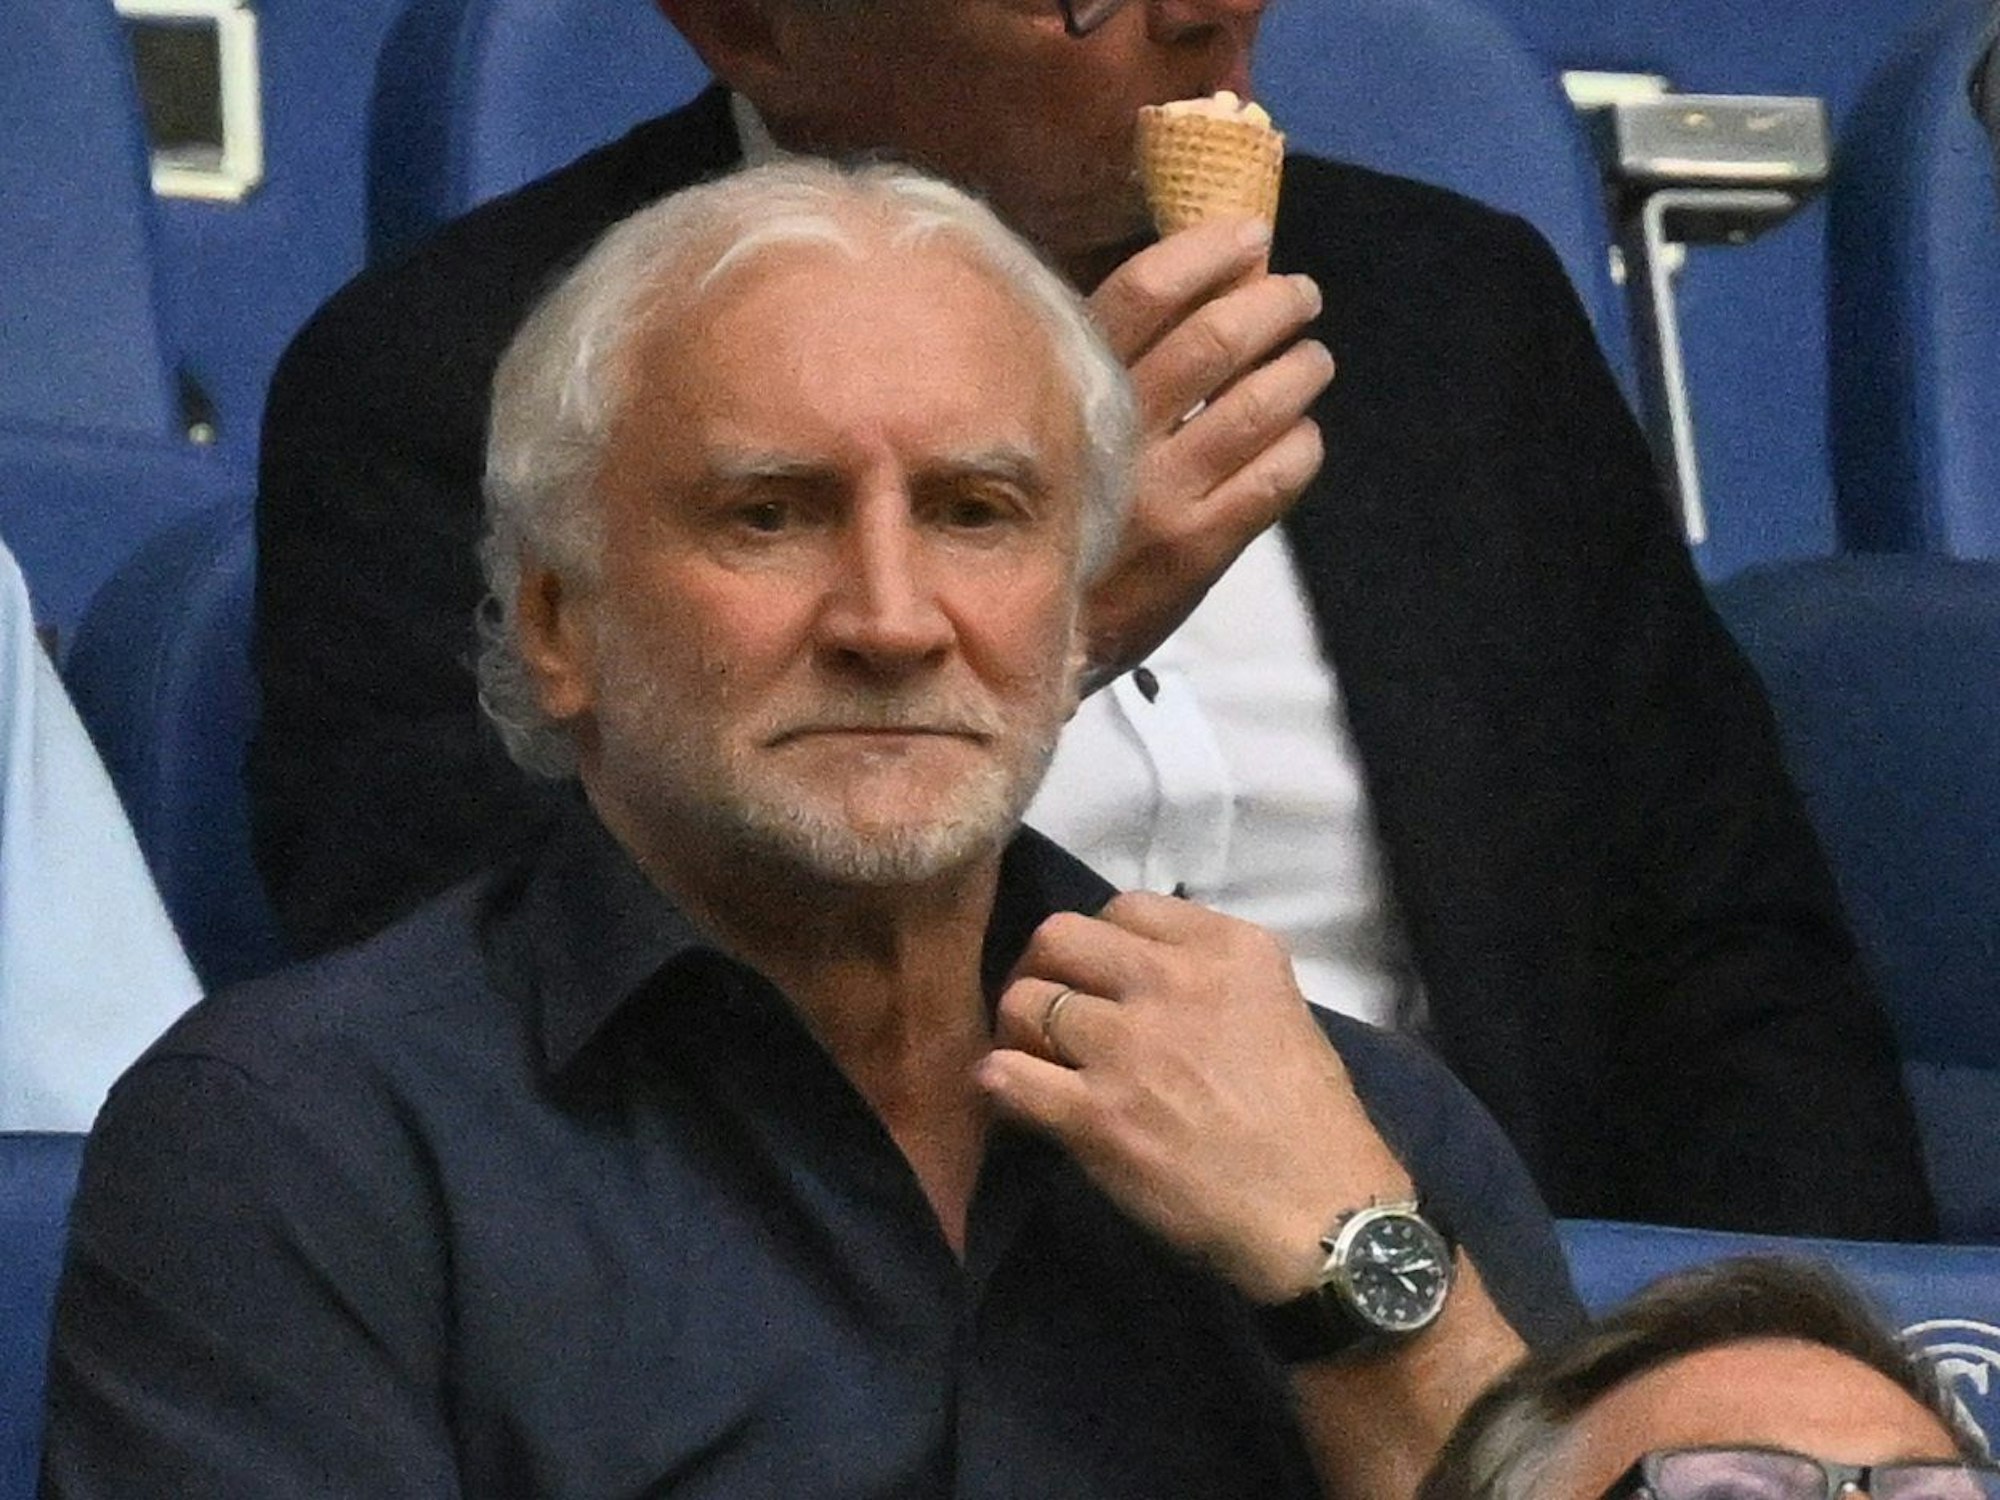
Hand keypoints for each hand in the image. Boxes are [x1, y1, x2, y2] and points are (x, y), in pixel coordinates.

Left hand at [975, 892, 1410, 1303]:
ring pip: (1023, 1001)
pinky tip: (1016, 1101)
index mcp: (1228, 950)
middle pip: (1058, 936)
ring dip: (1018, 1033)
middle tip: (1047, 1011)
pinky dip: (1000, 1085)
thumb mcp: (1278, 1010)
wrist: (1323, 1218)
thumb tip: (1138, 974)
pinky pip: (1005, 1075)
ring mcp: (1129, 1047)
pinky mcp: (1096, 1115)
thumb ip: (1210, 977)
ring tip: (1034, 1061)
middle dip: (1042, 970)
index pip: (1124, 905)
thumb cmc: (1309, 1124)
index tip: (1102, 980)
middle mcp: (1174, 983)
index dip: (1100, 944)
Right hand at [1081, 217, 1335, 686]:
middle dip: (1274, 304)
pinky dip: (1301, 444)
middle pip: (1215, 341)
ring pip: (1258, 406)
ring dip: (1301, 368)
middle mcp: (1117, 437)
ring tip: (1313, 359)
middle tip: (1300, 295)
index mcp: (1070, 391)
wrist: (1014, 632)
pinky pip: (1274, 479)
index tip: (1251, 237)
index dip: (1207, 252)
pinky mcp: (1199, 550)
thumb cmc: (1042, 510)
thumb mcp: (1045, 424)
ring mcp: (1163, 495)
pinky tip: (1300, 436)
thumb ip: (1095, 364)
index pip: (1144, 294)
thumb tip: (1188, 288)